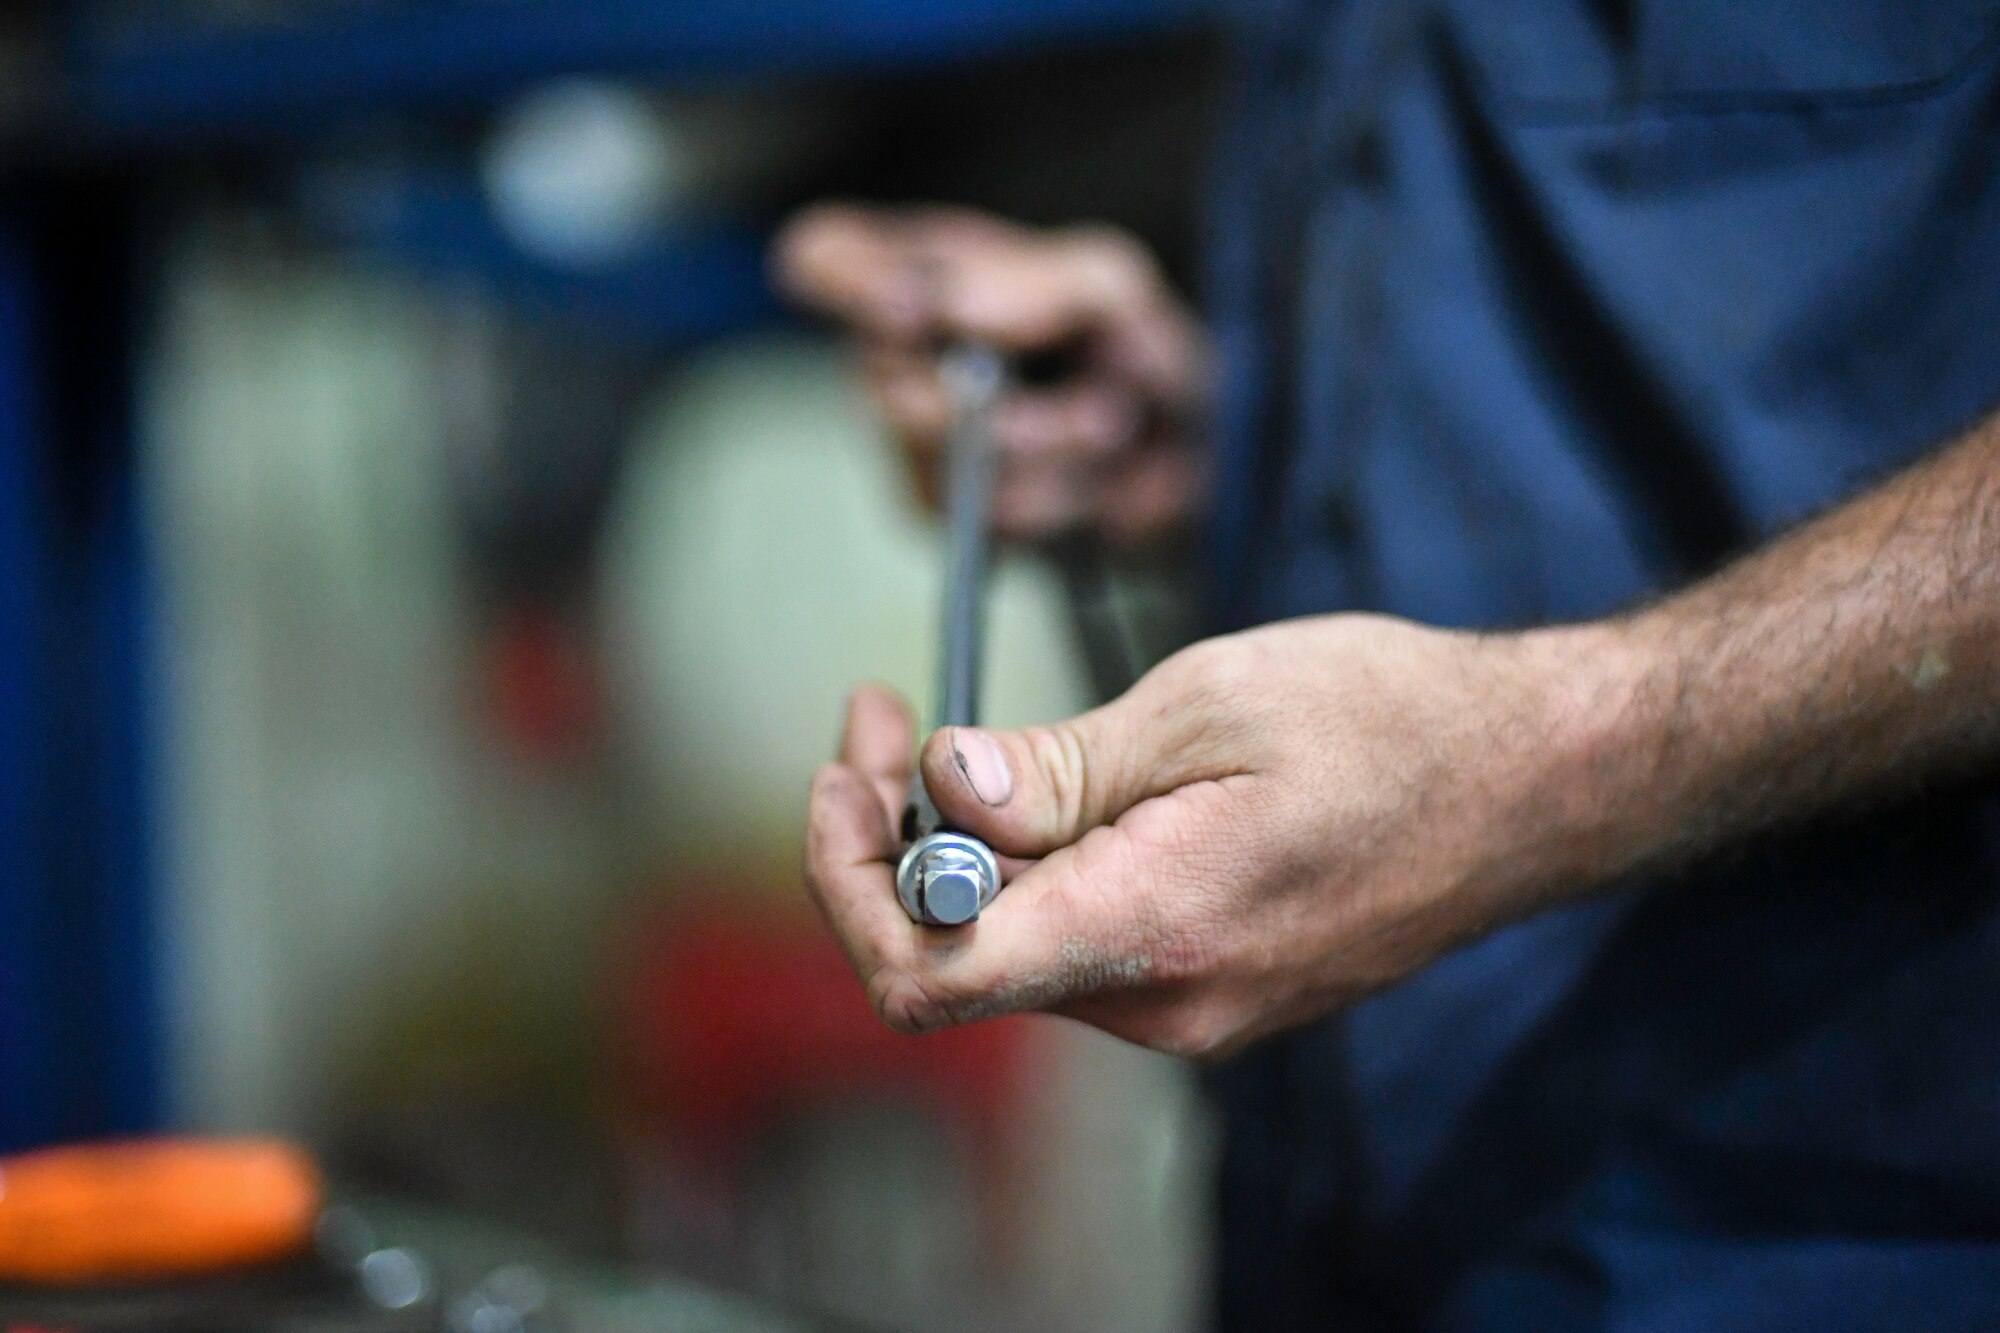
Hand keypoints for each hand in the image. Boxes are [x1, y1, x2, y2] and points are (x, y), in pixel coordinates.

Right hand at [772, 202, 1208, 547]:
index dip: (849, 283)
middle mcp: (899, 352)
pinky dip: (1063, 495)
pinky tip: (1089, 477)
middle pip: (890, 387)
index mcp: (928, 269)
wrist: (1190, 455)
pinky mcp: (943, 512)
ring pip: (948, 459)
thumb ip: (1036, 280)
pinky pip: (989, 513)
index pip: (827, 257)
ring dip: (1055, 448)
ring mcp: (909, 440)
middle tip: (1098, 396)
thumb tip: (947, 304)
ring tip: (1105, 428)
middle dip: (1007, 403)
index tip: (915, 311)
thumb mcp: (1112, 286)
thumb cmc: (1136, 350)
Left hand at [805, 615, 1638, 1057]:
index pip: (925, 973)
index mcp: (1151, 928)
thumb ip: (1058, 767)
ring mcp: (1195, 1009)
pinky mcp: (1216, 987)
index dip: (844, 879)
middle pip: (956, 956)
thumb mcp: (1205, 702)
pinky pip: (1081, 944)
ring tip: (960, 737)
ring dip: (959, 852)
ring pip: (1015, 948)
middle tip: (885, 716)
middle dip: (892, 837)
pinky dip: (1029, 873)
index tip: (841, 772)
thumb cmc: (1393, 721)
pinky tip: (1048, 789)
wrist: (1537, 782)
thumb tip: (942, 789)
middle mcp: (1165, 1004)